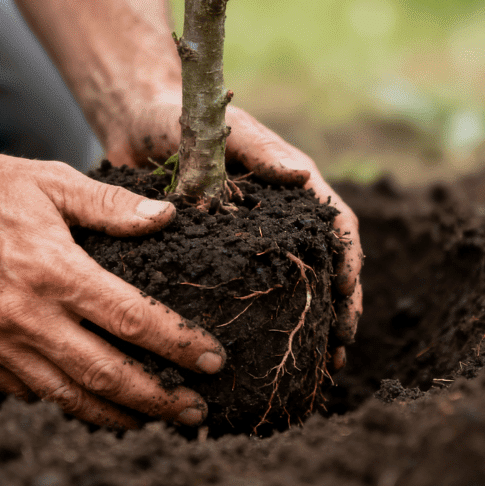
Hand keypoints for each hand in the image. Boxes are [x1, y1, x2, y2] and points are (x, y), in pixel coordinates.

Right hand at [0, 151, 226, 428]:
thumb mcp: (51, 181)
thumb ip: (111, 204)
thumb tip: (166, 217)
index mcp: (53, 270)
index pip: (132, 319)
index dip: (178, 345)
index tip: (213, 360)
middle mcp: (27, 315)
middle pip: (106, 374)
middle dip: (158, 398)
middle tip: (195, 409)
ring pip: (69, 396)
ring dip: (118, 416)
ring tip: (157, 422)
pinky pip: (31, 394)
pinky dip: (69, 408)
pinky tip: (98, 409)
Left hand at [102, 92, 362, 369]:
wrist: (137, 120)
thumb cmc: (187, 115)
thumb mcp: (225, 128)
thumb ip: (261, 149)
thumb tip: (303, 175)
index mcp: (292, 191)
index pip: (336, 229)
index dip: (348, 262)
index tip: (346, 295)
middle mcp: (280, 221)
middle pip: (325, 270)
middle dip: (338, 312)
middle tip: (337, 353)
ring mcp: (251, 243)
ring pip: (292, 291)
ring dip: (308, 328)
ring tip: (317, 370)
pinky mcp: (219, 259)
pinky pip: (247, 295)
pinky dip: (262, 327)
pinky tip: (261, 359)